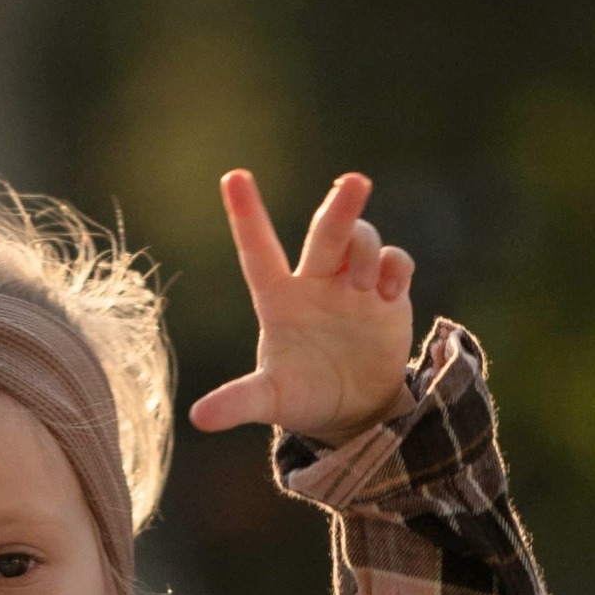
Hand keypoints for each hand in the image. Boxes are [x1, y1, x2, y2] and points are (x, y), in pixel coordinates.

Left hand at [190, 169, 415, 447]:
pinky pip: (396, 262)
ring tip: (362, 286)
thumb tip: (198, 418)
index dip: (246, 215)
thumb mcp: (271, 402)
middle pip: (326, 232)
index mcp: (278, 299)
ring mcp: (352, 283)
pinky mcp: (387, 293)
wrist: (354, 410)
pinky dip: (395, 268)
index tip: (234, 176)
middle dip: (341, 206)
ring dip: (366, 251)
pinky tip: (389, 292)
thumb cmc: (303, 397)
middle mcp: (315, 281)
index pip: (258, 250)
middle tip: (356, 182)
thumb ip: (239, 402)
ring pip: (361, 240)